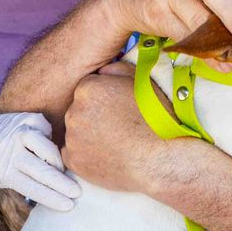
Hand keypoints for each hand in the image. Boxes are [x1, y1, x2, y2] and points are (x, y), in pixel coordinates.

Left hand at [0, 108, 79, 209]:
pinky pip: (44, 127)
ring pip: (46, 146)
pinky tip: (45, 143)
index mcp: (2, 171)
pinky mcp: (22, 117)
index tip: (69, 205)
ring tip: (60, 167)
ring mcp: (16, 131)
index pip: (33, 188)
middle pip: (43, 170)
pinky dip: (48, 136)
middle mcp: (9, 150)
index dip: (53, 198)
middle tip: (78, 192)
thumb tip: (54, 186)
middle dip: (63, 183)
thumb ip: (23, 180)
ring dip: (56, 159)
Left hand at [62, 71, 176, 194]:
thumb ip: (117, 69)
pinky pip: (74, 155)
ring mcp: (72, 138)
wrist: (160, 158)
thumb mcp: (141, 82)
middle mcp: (73, 112)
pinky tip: (108, 156)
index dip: (104, 99)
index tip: (117, 109)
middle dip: (94, 117)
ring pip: (76, 133)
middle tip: (117, 127)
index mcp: (87, 88)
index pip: (87, 89)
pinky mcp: (73, 161)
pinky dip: (86, 156)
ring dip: (89, 136)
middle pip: (79, 110)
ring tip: (116, 143)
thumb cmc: (156, 119)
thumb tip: (103, 71)